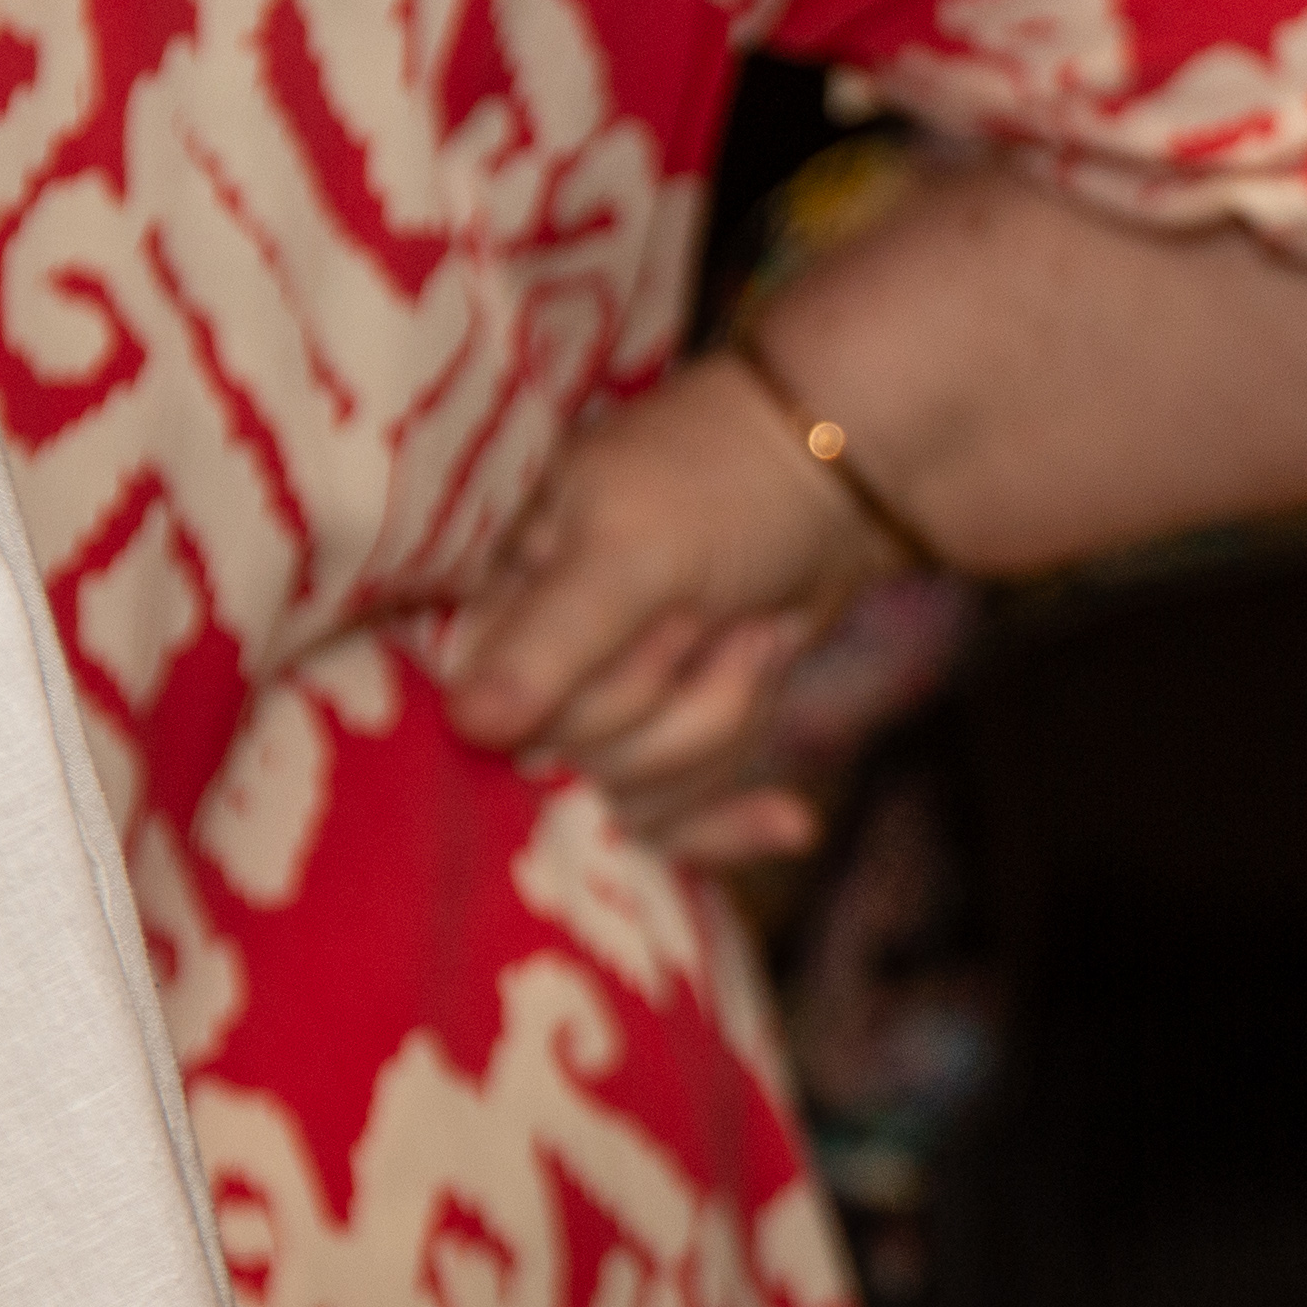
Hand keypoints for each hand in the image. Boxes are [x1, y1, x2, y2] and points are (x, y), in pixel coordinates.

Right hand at [440, 358, 885, 867]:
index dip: (592, 695)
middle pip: (578, 764)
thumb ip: (551, 639)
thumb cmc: (718, 486)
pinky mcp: (663, 749)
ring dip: (723, 725)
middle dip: (679, 700)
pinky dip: (737, 820)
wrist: (836, 483)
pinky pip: (675, 820)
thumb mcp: (630, 551)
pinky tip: (793, 822)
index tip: (670, 626)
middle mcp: (527, 672)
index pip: (492, 719)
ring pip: (635, 796)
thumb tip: (470, 726)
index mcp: (487, 606)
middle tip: (716, 616)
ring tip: (755, 641)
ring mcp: (596, 717)